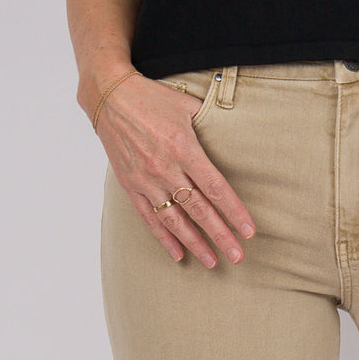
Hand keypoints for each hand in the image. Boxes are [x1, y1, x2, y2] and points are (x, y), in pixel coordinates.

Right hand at [94, 72, 256, 267]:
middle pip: (199, 209)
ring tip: (213, 261)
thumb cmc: (153, 98)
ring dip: (195, 243)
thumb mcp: (187, 104)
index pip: (215, 187)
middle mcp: (165, 168)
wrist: (110, 98)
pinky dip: (164, 237)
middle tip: (238, 256)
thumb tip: (234, 132)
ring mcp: (146, 180)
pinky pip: (149, 218)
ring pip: (175, 220)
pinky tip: (178, 253)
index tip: (248, 230)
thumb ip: (211, 123)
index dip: (233, 211)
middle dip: (221, 235)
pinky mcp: (131, 185)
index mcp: (183, 148)